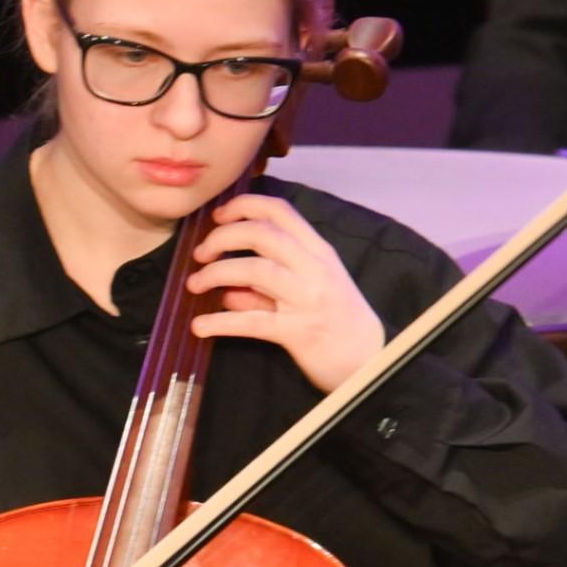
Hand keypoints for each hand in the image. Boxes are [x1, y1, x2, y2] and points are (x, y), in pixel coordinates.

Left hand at [188, 195, 384, 391]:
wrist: (371, 360)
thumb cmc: (341, 322)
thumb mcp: (311, 291)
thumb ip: (269, 287)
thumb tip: (226, 289)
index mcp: (319, 251)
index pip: (280, 211)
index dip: (243, 206)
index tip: (218, 216)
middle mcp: (314, 268)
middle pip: (262, 234)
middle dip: (222, 237)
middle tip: (201, 253)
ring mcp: (308, 299)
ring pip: (255, 271)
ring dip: (216, 273)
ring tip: (195, 284)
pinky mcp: (299, 332)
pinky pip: (253, 322)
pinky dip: (221, 322)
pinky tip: (199, 327)